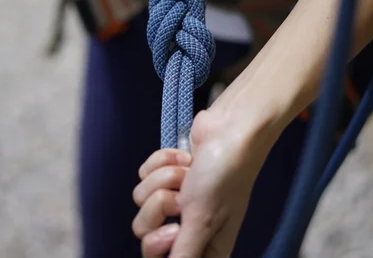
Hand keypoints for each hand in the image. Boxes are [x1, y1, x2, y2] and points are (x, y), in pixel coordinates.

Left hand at [133, 110, 279, 256]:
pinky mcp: (167, 172)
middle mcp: (189, 225)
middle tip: (181, 198)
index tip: (175, 228)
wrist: (230, 127)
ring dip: (165, 179)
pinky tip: (185, 158)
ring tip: (190, 173)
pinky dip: (162, 162)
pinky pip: (144, 174)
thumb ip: (184, 254)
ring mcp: (177, 197)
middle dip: (160, 206)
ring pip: (142, 198)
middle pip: (144, 230)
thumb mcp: (202, 221)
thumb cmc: (224, 176)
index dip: (159, 245)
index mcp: (203, 246)